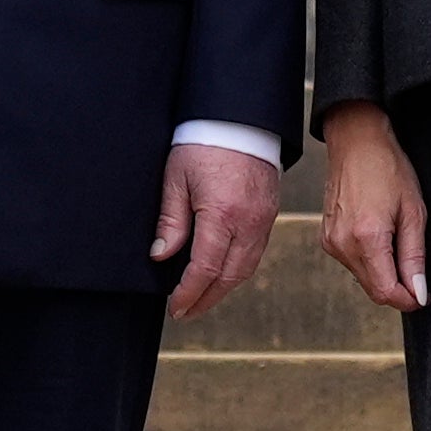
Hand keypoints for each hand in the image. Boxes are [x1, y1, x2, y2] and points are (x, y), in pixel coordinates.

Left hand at [151, 138, 279, 318]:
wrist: (239, 118)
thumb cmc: (203, 143)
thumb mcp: (176, 179)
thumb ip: (171, 222)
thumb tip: (161, 257)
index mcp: (222, 214)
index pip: (205, 269)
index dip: (189, 293)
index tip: (175, 307)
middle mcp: (249, 222)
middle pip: (229, 277)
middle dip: (206, 300)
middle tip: (185, 311)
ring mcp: (264, 220)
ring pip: (246, 269)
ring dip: (223, 289)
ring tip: (200, 298)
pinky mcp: (269, 214)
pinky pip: (255, 253)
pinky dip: (237, 270)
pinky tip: (220, 274)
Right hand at [318, 103, 428, 311]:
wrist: (356, 142)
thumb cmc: (387, 168)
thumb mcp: (414, 213)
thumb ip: (415, 257)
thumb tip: (418, 292)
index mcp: (367, 238)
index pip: (387, 293)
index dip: (409, 299)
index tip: (424, 295)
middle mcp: (343, 244)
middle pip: (374, 290)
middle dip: (398, 288)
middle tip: (417, 272)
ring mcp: (331, 242)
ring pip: (363, 278)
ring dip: (384, 273)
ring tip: (397, 241)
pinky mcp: (327, 238)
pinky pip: (353, 263)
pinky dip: (370, 261)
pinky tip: (379, 236)